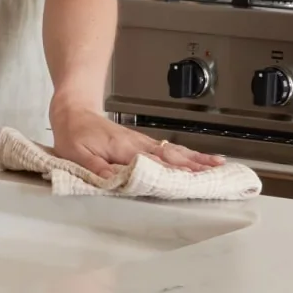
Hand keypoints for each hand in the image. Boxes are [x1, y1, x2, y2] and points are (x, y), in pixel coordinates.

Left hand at [50, 99, 222, 177]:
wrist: (73, 111)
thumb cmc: (74, 135)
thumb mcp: (77, 155)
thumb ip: (98, 169)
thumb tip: (117, 181)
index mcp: (124, 149)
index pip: (153, 163)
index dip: (173, 172)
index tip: (192, 180)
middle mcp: (138, 145)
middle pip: (171, 156)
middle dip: (194, 166)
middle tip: (216, 175)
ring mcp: (143, 143)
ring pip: (174, 152)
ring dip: (197, 159)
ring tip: (219, 166)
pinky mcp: (143, 143)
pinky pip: (169, 149)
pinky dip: (187, 155)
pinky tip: (201, 160)